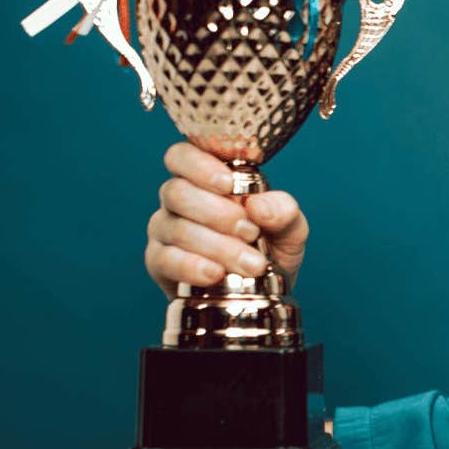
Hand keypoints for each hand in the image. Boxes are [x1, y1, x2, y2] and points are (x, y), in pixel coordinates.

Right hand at [143, 143, 309, 299]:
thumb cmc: (270, 247)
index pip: (182, 156)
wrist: (262, 291)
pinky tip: (215, 273)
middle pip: (177, 192)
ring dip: (218, 246)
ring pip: (177, 228)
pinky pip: (165, 260)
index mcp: (205, 178)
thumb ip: (283, 211)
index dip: (199, 165)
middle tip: (251, 232)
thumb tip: (259, 207)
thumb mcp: (289, 228)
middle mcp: (178, 200)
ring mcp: (165, 230)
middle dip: (217, 213)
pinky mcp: (159, 262)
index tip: (229, 184)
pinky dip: (192, 266)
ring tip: (252, 263)